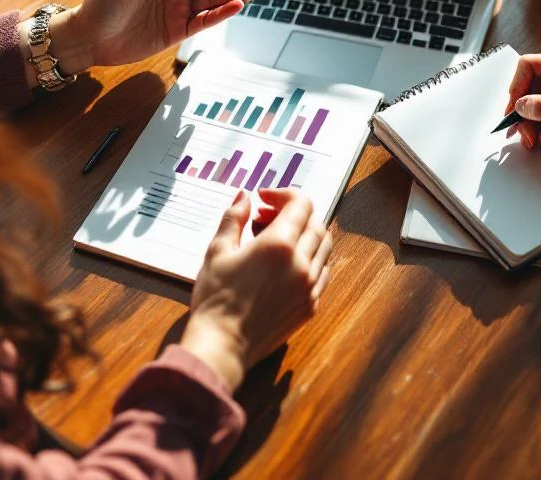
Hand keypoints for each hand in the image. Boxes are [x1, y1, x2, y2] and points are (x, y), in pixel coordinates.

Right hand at [179, 189, 331, 390]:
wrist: (222, 345)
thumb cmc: (215, 298)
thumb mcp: (217, 251)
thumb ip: (233, 218)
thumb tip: (244, 196)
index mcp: (279, 245)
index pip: (300, 204)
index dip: (283, 194)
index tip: (264, 199)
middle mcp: (301, 263)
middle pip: (315, 223)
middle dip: (294, 213)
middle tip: (268, 216)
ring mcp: (310, 286)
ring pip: (324, 248)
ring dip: (306, 235)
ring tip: (279, 239)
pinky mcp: (310, 306)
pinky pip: (322, 274)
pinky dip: (311, 261)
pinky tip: (289, 264)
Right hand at [505, 52, 540, 184]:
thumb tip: (522, 105)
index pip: (529, 65)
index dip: (517, 86)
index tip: (514, 107)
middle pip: (527, 88)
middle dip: (523, 112)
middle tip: (522, 132)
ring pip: (532, 106)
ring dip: (531, 126)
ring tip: (538, 141)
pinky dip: (540, 131)